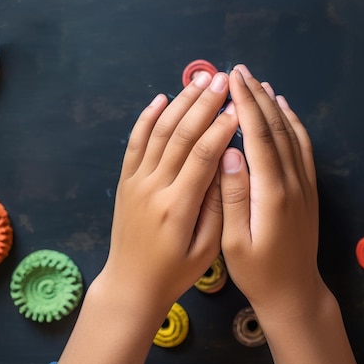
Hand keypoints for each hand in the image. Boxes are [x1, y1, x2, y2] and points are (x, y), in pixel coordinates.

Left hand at [57, 71, 237, 363]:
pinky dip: (146, 118)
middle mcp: (153, 187)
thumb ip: (216, 207)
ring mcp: (135, 181)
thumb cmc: (175, 271)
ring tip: (200, 79)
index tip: (238, 107)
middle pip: (180, 135)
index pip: (202, 156)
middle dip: (203, 104)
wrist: (130, 284)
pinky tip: (160, 98)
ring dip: (180, 103)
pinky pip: (134, 143)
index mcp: (177, 206)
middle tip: (223, 79)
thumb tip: (227, 165)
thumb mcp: (206, 250)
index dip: (221, 128)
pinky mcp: (125, 180)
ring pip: (158, 132)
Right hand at [219, 66, 363, 363]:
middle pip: (276, 127)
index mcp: (272, 193)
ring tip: (258, 83)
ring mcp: (305, 184)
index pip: (258, 136)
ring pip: (292, 133)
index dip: (244, 104)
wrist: (296, 293)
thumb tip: (228, 153)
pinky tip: (284, 111)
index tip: (231, 80)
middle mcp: (293, 181)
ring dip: (275, 105)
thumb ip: (233, 197)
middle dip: (257, 96)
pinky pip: (303, 148)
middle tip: (239, 70)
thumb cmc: (258, 273)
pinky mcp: (309, 189)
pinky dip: (294, 124)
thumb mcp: (235, 243)